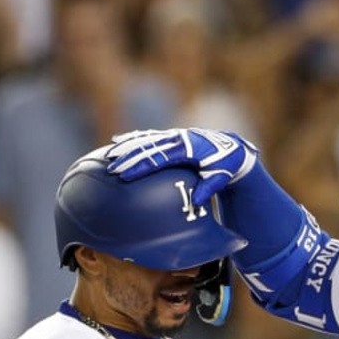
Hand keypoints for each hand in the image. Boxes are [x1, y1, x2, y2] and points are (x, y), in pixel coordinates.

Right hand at [105, 128, 259, 205]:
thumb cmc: (225, 165)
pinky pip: (147, 136)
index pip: (158, 158)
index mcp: (187, 148)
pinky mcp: (170, 137)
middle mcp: (177, 139)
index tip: (125, 175)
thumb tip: (198, 202)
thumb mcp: (220, 178)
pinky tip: (116, 141)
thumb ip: (209, 188)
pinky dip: (132, 138)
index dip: (140, 166)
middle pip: (147, 148)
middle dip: (127, 158)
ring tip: (108, 156)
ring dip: (125, 147)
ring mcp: (172, 136)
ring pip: (144, 139)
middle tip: (111, 169)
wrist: (231, 147)